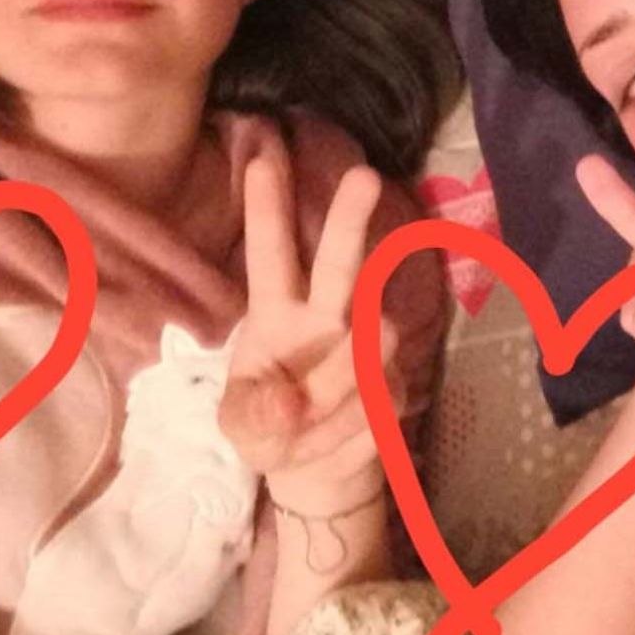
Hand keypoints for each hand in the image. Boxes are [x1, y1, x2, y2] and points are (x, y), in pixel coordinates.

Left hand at [219, 154, 403, 512]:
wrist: (317, 473)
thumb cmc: (268, 429)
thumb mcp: (239, 427)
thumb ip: (252, 414)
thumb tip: (289, 404)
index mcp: (277, 312)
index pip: (271, 256)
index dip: (268, 212)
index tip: (264, 160)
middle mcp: (327, 316)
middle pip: (340, 262)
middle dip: (350, 220)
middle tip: (364, 176)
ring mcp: (366, 347)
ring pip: (366, 348)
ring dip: (331, 399)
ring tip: (302, 434)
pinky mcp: (394, 385)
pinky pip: (373, 407)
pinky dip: (340, 439)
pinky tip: (330, 445)